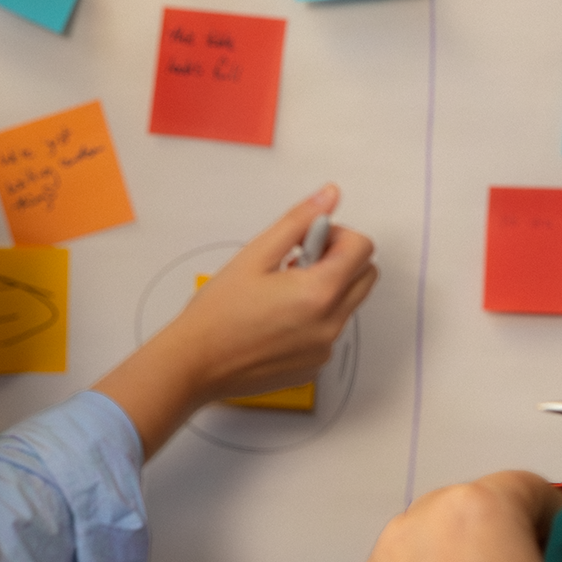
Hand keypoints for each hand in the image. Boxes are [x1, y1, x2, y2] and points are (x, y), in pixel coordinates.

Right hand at [173, 183, 375, 399]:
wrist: (196, 363)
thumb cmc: (218, 313)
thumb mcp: (255, 255)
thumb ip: (298, 221)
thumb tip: (329, 197)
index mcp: (319, 292)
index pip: (362, 248)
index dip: (337, 235)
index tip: (307, 240)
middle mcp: (330, 324)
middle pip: (365, 276)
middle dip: (338, 259)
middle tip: (295, 261)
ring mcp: (324, 348)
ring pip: (347, 303)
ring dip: (325, 288)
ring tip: (279, 291)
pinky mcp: (314, 364)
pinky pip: (329, 330)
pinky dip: (313, 317)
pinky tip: (275, 317)